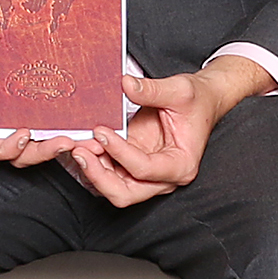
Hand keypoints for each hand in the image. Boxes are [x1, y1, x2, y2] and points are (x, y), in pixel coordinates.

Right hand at [0, 0, 74, 169]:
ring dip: (65, 146)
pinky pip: (59, 122)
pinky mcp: (45, 101)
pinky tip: (92, 124)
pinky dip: (75, 128)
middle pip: (23, 153)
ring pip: (44, 143)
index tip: (24, 134)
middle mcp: (3, 122)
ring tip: (86, 140)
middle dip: (44, 152)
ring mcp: (26, 113)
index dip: (7, 148)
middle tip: (66, 141)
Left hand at [67, 58, 273, 207]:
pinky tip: (82, 143)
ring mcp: (145, 174)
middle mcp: (163, 178)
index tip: (102, 131)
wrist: (200, 101)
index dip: (120, 153)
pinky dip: (93, 161)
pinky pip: (108, 172)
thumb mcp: (179, 90)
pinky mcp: (131, 164)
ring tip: (76, 144)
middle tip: (79, 151)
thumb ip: (152, 90)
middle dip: (98, 176)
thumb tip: (126, 84)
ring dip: (91, 169)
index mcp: (180, 165)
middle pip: (124, 194)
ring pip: (111, 187)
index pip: (144, 169)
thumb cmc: (195, 100)